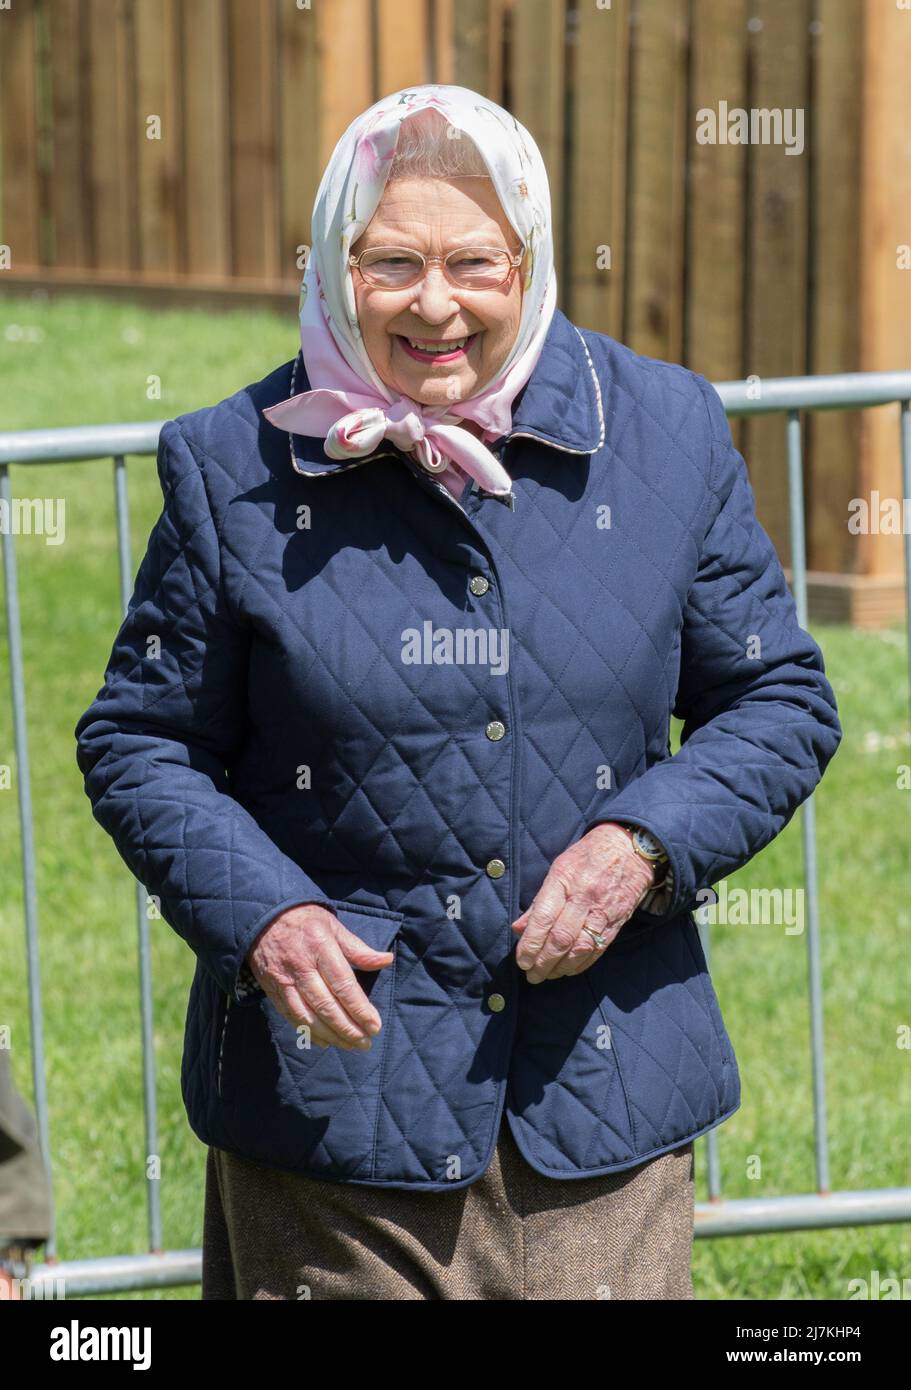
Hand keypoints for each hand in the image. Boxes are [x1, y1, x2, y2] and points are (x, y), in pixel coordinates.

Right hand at [246, 903, 393, 1050]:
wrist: (263, 918)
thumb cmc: (306, 921)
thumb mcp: (334, 926)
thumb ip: (358, 948)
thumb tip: (386, 960)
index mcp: (320, 947)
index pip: (343, 985)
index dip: (359, 1009)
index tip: (375, 1026)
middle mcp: (300, 967)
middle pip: (325, 1006)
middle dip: (347, 1029)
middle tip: (365, 1043)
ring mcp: (283, 980)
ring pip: (306, 1016)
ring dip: (329, 1035)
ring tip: (348, 1046)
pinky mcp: (271, 990)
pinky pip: (290, 1016)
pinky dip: (307, 1032)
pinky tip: (324, 1042)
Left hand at [511, 823, 656, 982]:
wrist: (629, 848)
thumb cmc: (587, 856)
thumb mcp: (559, 868)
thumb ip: (539, 901)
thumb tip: (518, 929)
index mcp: (564, 879)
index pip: (544, 918)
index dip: (531, 944)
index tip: (521, 960)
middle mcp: (584, 897)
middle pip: (561, 938)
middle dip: (543, 962)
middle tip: (531, 975)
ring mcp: (603, 910)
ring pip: (580, 948)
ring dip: (561, 967)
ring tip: (547, 975)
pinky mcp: (617, 921)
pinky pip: (598, 949)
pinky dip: (582, 964)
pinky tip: (569, 970)